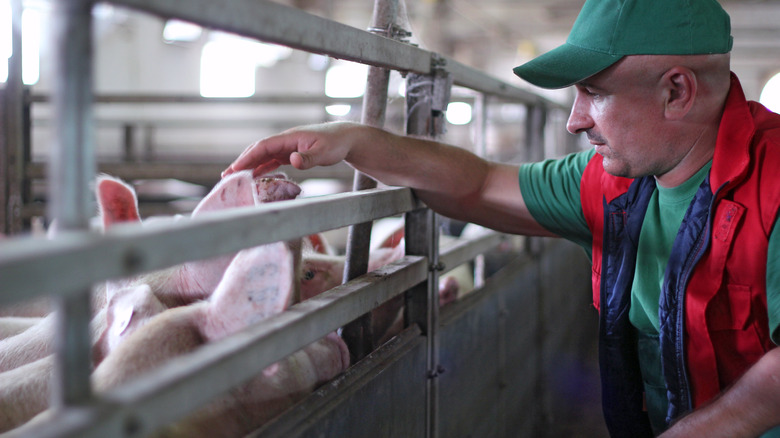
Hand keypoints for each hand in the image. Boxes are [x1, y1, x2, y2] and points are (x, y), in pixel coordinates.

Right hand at [222, 122, 360, 177]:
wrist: (346, 138)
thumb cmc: (336, 143)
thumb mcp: (324, 152)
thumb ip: (308, 157)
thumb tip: (293, 161)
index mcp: (289, 138)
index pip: (263, 146)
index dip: (248, 157)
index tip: (235, 169)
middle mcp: (285, 141)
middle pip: (258, 150)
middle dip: (242, 162)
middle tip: (226, 176)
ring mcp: (287, 147)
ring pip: (263, 155)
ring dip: (249, 165)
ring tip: (234, 178)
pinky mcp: (291, 153)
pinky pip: (272, 160)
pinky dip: (261, 167)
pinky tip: (254, 177)